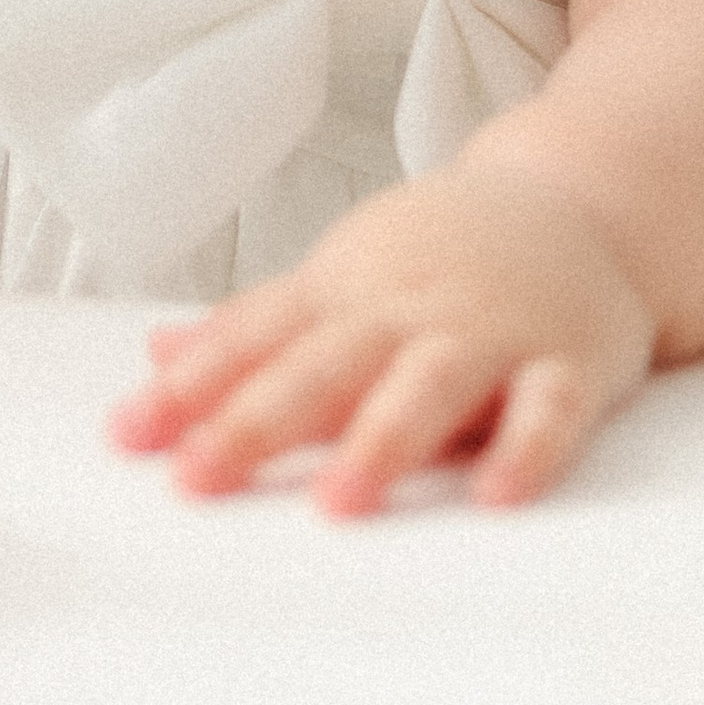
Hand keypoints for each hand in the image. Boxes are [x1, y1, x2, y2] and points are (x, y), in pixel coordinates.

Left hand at [110, 163, 657, 513]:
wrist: (577, 202)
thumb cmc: (441, 257)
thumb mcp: (341, 277)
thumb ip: (254, 327)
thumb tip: (157, 356)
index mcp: (344, 294)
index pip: (252, 338)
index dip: (188, 387)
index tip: (126, 436)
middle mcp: (406, 311)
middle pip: (323, 365)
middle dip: (255, 421)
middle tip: (196, 478)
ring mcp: (488, 333)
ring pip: (428, 385)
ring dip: (381, 440)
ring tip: (335, 502)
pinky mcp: (568, 362)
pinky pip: (550, 408)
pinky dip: (527, 449)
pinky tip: (497, 496)